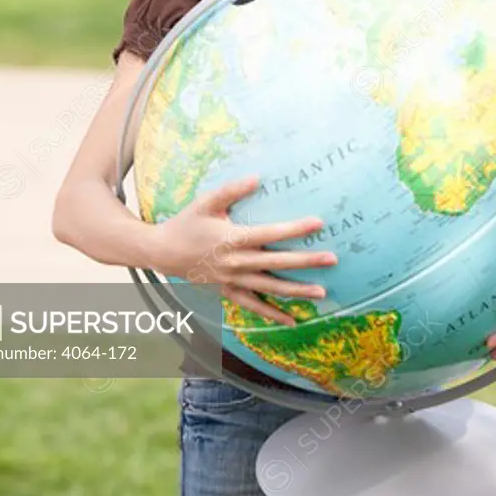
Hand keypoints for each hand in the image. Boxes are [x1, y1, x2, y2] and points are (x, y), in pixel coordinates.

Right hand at [156, 175, 337, 325]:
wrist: (162, 251)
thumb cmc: (186, 222)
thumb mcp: (206, 202)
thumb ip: (232, 190)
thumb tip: (258, 177)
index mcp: (232, 238)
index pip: (270, 233)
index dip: (294, 229)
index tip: (318, 223)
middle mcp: (236, 262)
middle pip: (277, 263)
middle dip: (306, 261)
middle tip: (332, 259)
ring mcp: (232, 280)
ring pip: (269, 288)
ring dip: (296, 290)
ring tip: (321, 291)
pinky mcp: (228, 291)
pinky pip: (253, 305)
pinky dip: (271, 313)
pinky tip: (292, 319)